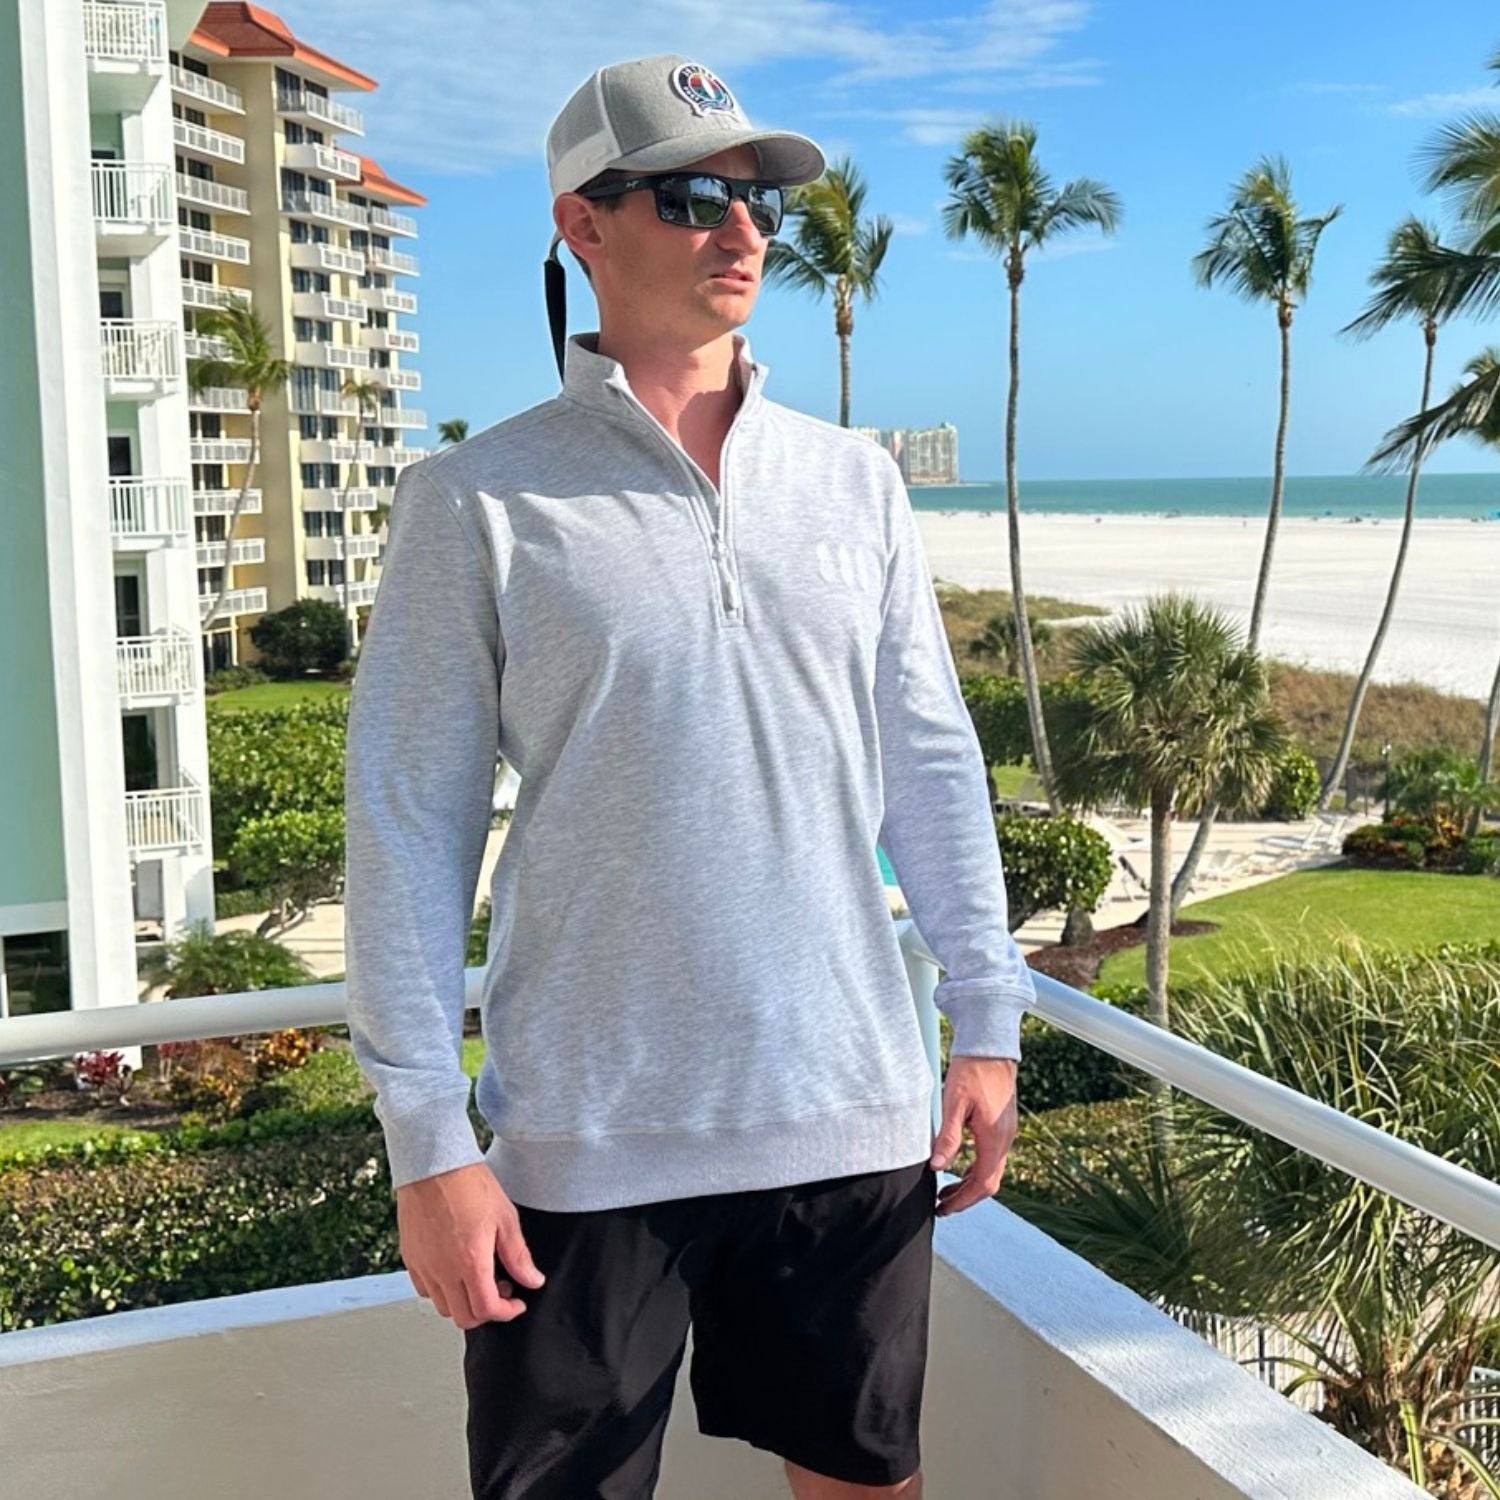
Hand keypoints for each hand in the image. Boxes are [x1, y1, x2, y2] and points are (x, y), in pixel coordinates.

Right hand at [396, 1162, 546, 1328]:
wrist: (433, 1164)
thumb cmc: (468, 1184)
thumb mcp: (505, 1218)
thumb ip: (518, 1256)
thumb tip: (532, 1280)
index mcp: (470, 1262)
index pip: (487, 1310)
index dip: (507, 1312)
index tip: (516, 1303)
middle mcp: (443, 1271)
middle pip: (463, 1317)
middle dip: (487, 1310)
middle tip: (500, 1288)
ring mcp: (423, 1266)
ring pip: (442, 1306)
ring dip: (463, 1301)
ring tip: (478, 1276)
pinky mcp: (410, 1258)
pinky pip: (424, 1289)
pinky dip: (441, 1290)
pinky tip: (455, 1268)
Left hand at [929, 1055, 1018, 1216]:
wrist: (991, 1046)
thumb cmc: (972, 1069)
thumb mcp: (954, 1103)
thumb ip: (948, 1137)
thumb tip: (937, 1167)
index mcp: (994, 1138)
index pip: (981, 1183)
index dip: (962, 1201)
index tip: (942, 1209)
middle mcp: (1005, 1139)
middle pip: (989, 1182)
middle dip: (965, 1198)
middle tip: (941, 1205)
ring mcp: (1007, 1132)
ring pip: (992, 1170)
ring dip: (970, 1184)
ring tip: (946, 1190)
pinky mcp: (1003, 1125)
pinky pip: (993, 1157)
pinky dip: (976, 1169)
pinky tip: (960, 1168)